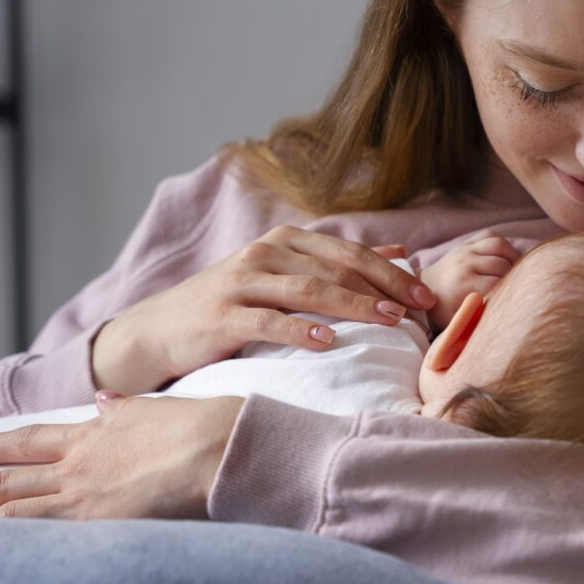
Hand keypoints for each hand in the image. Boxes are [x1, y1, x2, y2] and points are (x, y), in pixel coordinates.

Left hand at [0, 392, 242, 519]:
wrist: (216, 445)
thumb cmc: (197, 426)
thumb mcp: (151, 408)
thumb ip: (122, 409)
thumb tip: (102, 400)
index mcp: (91, 433)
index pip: (29, 442)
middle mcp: (77, 465)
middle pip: (6, 483)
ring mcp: (84, 496)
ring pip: (12, 515)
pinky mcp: (98, 524)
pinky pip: (42, 539)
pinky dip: (11, 548)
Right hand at [93, 226, 437, 393]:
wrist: (156, 332)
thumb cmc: (229, 307)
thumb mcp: (282, 277)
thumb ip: (336, 265)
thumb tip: (400, 255)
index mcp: (285, 243)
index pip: (349, 253)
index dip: (392, 273)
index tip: (426, 296)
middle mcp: (265, 254)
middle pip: (336, 267)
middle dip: (384, 287)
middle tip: (419, 309)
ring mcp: (242, 283)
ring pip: (308, 289)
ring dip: (354, 304)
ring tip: (389, 321)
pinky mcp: (222, 316)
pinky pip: (268, 321)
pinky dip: (300, 330)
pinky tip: (328, 341)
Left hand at [420, 230, 519, 329]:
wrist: (422, 291)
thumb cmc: (445, 312)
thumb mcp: (462, 320)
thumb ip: (482, 317)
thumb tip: (506, 315)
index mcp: (463, 284)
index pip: (499, 284)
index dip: (511, 292)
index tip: (516, 301)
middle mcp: (464, 263)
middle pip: (503, 265)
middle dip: (514, 277)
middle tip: (519, 288)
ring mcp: (464, 249)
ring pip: (500, 245)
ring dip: (513, 257)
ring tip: (517, 271)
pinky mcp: (465, 242)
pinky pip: (491, 236)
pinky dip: (504, 246)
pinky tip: (507, 259)